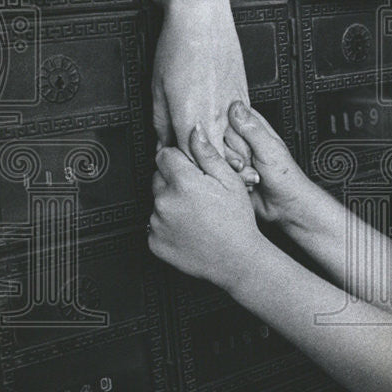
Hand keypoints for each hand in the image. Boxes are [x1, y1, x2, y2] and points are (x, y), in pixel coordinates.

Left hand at [148, 0, 256, 183]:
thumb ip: (161, 124)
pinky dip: (245, 150)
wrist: (203, 20)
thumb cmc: (177, 48)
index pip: (189, 163)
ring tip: (235, 188)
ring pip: (239, 152)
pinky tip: (245, 161)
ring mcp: (232, 109)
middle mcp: (213, 117)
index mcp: (188, 118)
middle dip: (216, 184)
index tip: (187, 193)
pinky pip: (247, 133)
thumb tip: (162, 146)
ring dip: (236, 171)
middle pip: (218, 164)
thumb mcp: (157, 90)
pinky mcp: (242, 100)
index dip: (188, 181)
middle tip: (213, 202)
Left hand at [148, 124, 263, 290]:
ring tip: (196, 215)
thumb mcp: (230, 181)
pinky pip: (155, 225)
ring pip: (157, 202)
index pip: (164, 155)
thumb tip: (194, 131)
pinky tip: (189, 229)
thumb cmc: (237, 222)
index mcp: (182, 182)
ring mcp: (156, 223)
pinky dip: (167, 225)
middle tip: (198, 195)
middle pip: (159, 178)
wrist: (236, 260)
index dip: (179, 160)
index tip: (191, 169)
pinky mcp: (153, 242)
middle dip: (174, 181)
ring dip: (171, 204)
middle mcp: (164, 201)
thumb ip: (208, 154)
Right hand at [225, 100, 309, 222]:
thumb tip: (236, 107)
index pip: (228, 117)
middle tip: (248, 162)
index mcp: (253, 128)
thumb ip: (252, 129)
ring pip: (216, 157)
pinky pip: (217, 173)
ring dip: (234, 170)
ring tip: (252, 174)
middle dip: (233, 154)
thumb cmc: (286, 178)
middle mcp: (242, 141)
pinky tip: (246, 183)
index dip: (229, 129)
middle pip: (219, 138)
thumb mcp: (270, 150)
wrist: (285, 206)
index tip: (238, 142)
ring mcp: (234, 158)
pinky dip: (231, 179)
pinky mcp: (229, 174)